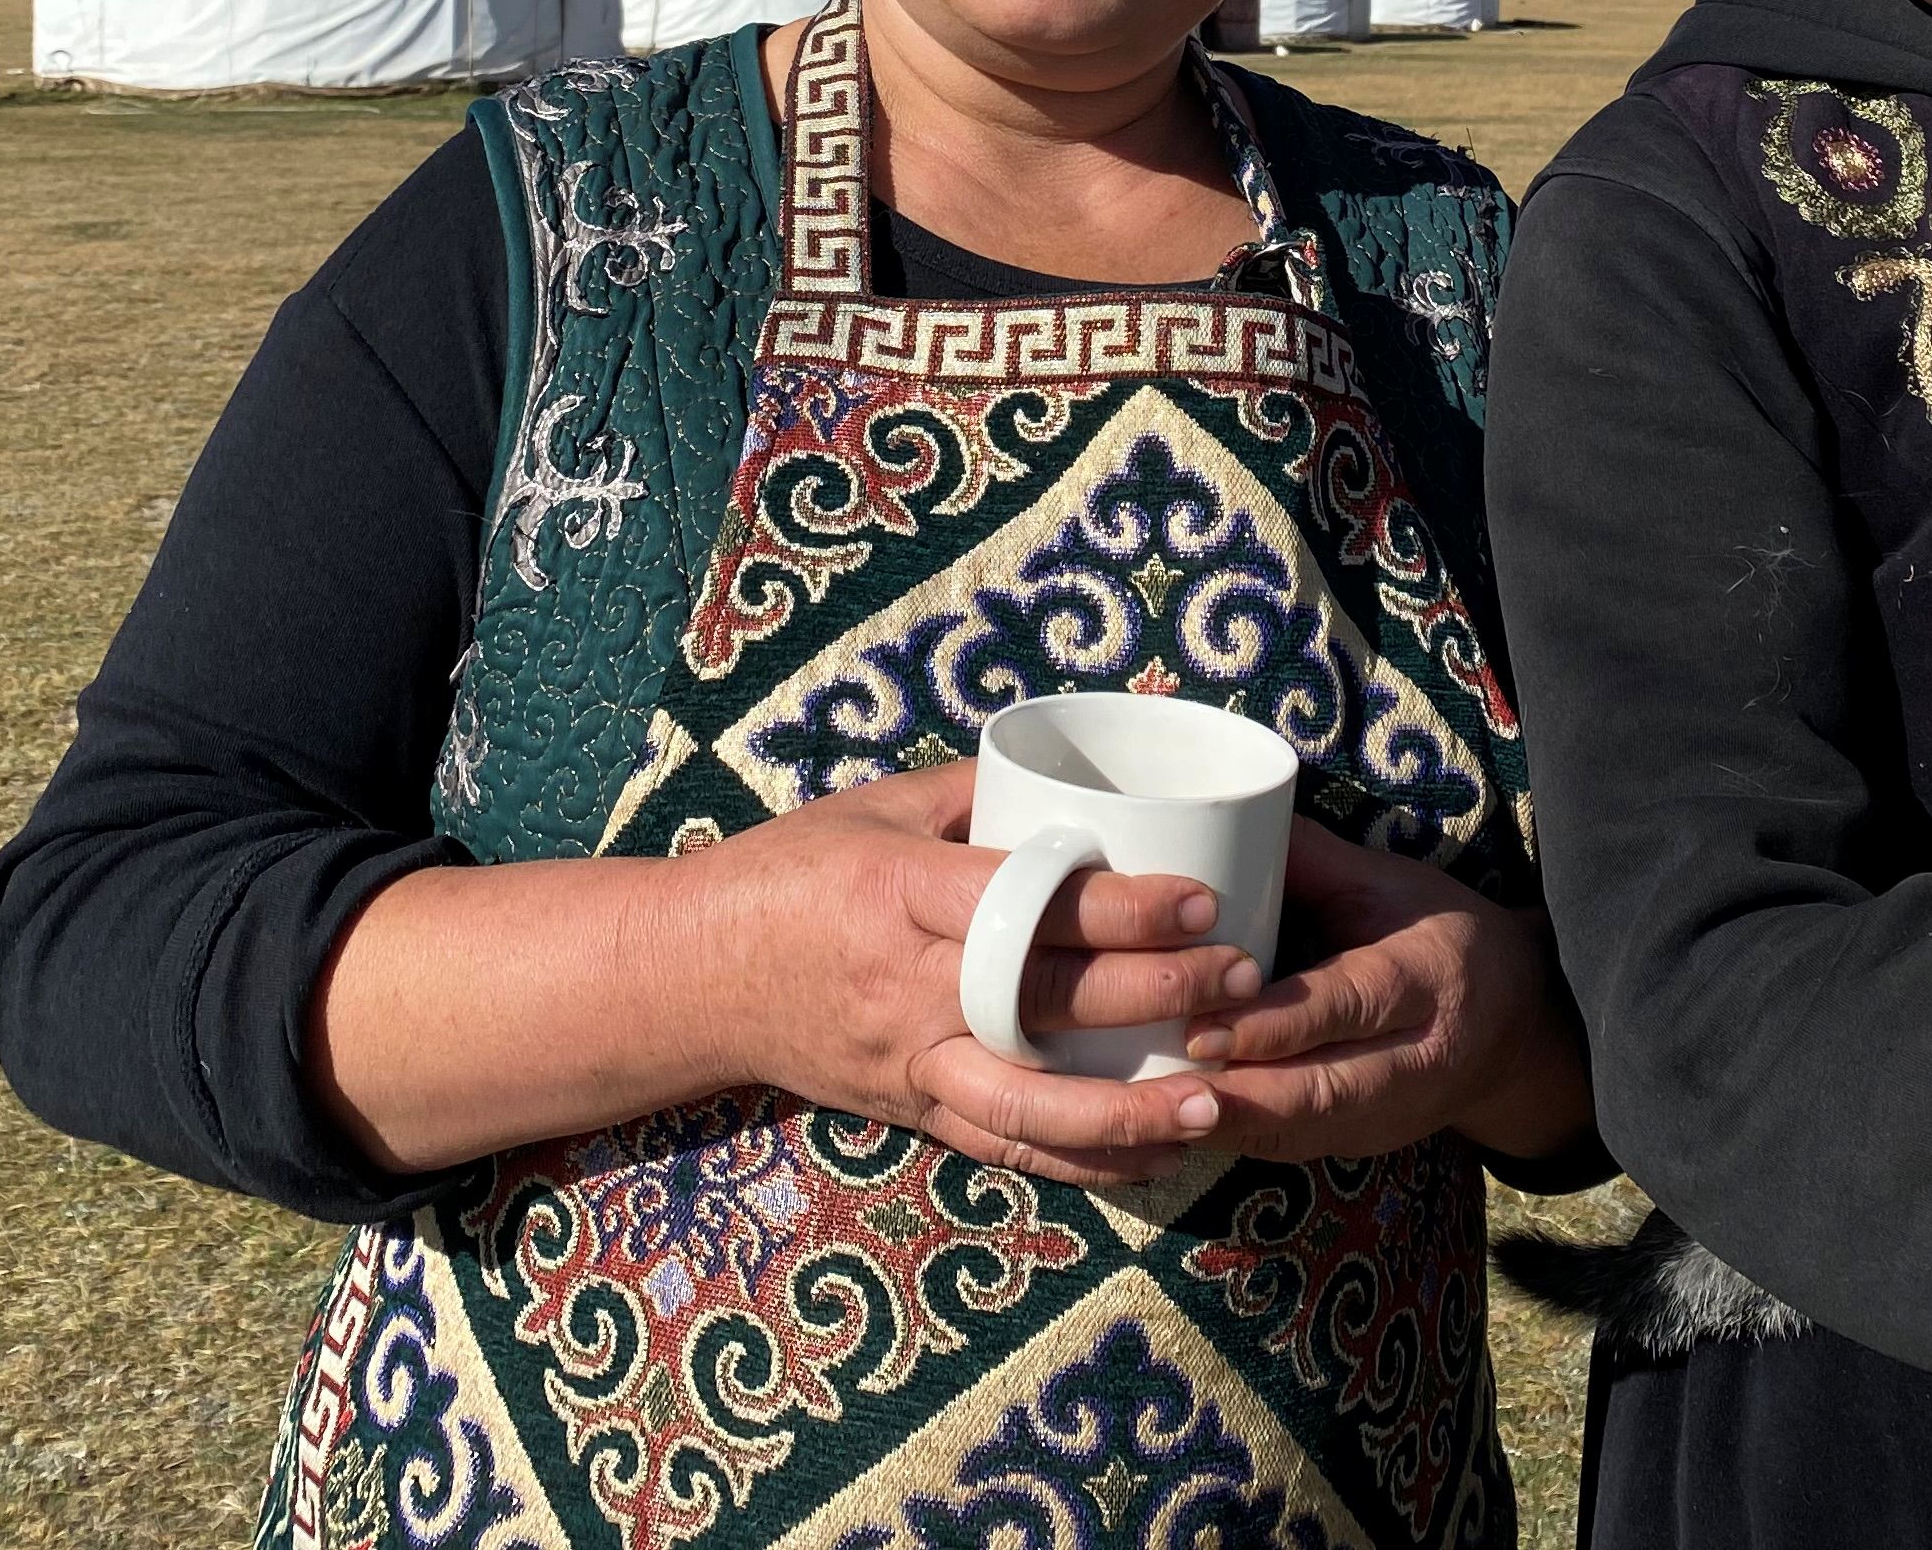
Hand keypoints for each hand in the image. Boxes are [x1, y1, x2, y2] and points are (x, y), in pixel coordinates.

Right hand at [705, 761, 1262, 1187]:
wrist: (689, 976)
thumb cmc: (789, 872)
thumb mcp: (874, 807)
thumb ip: (980, 793)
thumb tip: (1084, 770)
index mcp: (898, 892)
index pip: (1025, 903)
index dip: (1119, 906)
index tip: (1202, 898)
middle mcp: (904, 986)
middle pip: (1041, 1000)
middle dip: (1152, 995)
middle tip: (1242, 980)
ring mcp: (905, 1061)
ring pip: (1024, 1103)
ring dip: (1125, 1113)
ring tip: (1213, 1104)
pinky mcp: (906, 1112)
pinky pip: (999, 1146)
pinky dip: (1078, 1161)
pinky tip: (1155, 1160)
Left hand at [1176, 818, 1591, 1162]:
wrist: (1514, 1025)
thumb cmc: (1438, 935)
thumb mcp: (1390, 884)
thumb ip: (1312, 861)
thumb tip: (1227, 821)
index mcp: (1424, 980)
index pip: (1347, 1006)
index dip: (1275, 1024)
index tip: (1204, 1026)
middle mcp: (1415, 1060)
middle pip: (1324, 1088)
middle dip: (1242, 1095)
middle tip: (1166, 1089)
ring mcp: (1394, 1113)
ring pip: (1307, 1131)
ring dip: (1232, 1129)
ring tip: (1162, 1116)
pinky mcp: (1368, 1141)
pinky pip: (1299, 1149)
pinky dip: (1240, 1141)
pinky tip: (1184, 1128)